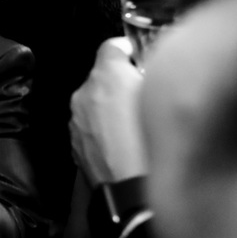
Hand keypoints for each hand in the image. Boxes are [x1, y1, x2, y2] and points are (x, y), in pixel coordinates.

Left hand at [69, 36, 146, 184]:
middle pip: (101, 76)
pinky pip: (89, 126)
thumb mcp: (162, 99)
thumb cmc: (153, 143)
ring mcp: (75, 119)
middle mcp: (83, 92)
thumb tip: (145, 73)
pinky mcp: (73, 142)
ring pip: (93, 102)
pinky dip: (102, 129)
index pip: (112, 46)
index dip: (128, 49)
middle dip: (119, 83)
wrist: (133, 192)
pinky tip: (122, 144)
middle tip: (144, 98)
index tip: (140, 58)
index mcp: (106, 75)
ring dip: (109, 107)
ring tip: (134, 126)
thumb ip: (148, 78)